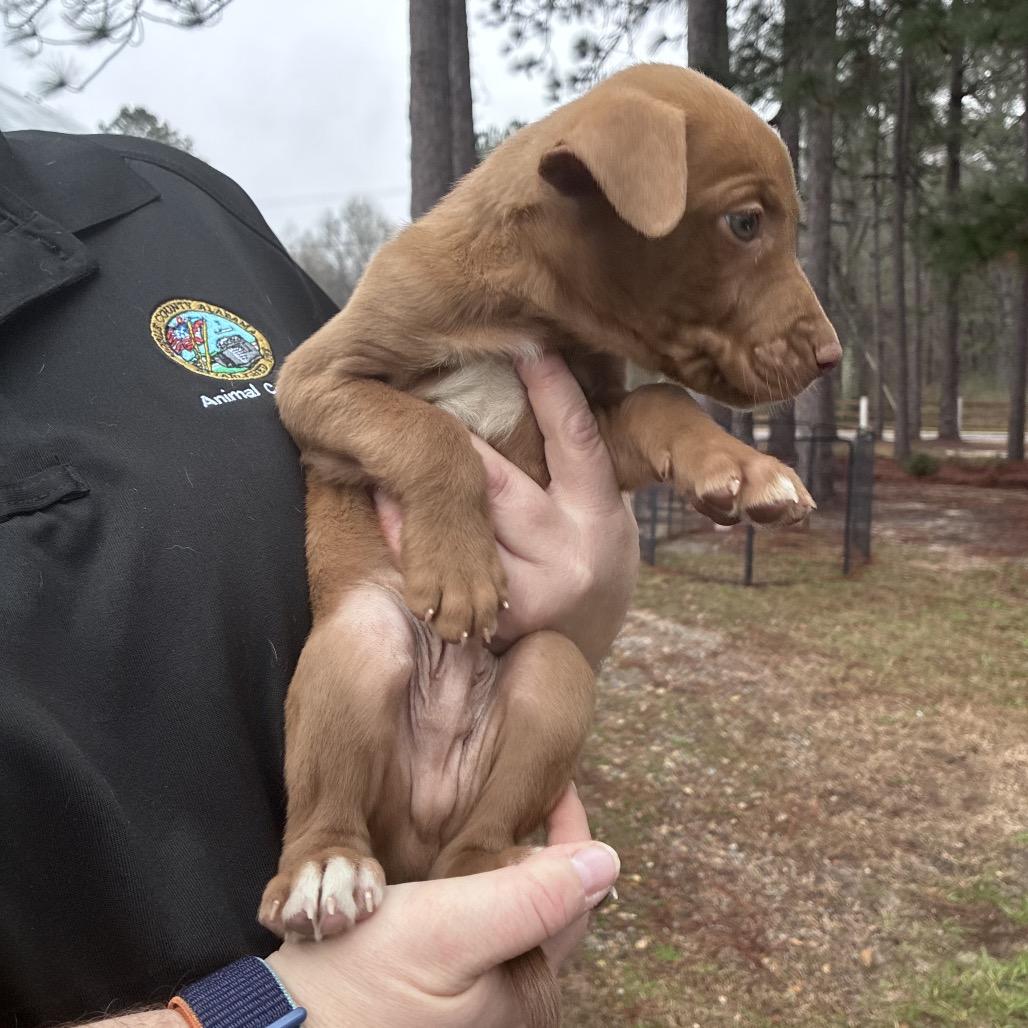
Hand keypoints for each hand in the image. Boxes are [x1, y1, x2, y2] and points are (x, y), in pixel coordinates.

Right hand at [266, 786, 619, 1027]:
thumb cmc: (359, 983)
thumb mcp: (453, 930)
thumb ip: (533, 897)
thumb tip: (608, 863)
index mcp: (528, 986)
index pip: (575, 893)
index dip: (571, 830)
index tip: (555, 779)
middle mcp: (510, 999)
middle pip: (546, 905)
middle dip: (541, 846)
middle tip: (520, 785)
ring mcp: (473, 1000)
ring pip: (510, 913)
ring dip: (507, 864)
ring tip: (488, 812)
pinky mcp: (437, 994)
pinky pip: (474, 928)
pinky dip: (475, 887)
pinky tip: (450, 864)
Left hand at [378, 354, 638, 666]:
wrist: (582, 648)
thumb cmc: (591, 564)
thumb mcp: (602, 511)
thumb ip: (574, 463)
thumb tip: (541, 378)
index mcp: (601, 516)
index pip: (576, 439)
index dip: (554, 390)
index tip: (529, 347)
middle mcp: (568, 554)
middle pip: (500, 484)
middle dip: (458, 443)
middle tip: (416, 393)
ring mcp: (531, 592)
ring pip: (464, 524)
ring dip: (421, 486)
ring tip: (382, 446)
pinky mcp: (495, 621)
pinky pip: (444, 566)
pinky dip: (413, 535)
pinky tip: (385, 503)